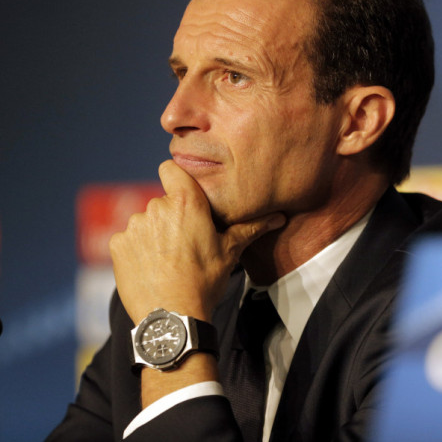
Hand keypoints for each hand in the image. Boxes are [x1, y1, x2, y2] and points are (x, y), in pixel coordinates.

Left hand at [109, 160, 284, 323]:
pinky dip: (138, 250)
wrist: (172, 317)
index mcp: (185, 203)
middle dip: (173, 217)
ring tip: (169, 259)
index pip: (170, 168)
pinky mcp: (118, 245)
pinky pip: (129, 239)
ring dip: (155, 234)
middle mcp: (155, 207)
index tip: (186, 196)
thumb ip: (251, 228)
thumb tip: (279, 217)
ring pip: (146, 221)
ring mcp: (134, 226)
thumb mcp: (231, 252)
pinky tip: (152, 268)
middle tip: (187, 242)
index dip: (177, 178)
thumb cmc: (204, 281)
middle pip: (162, 200)